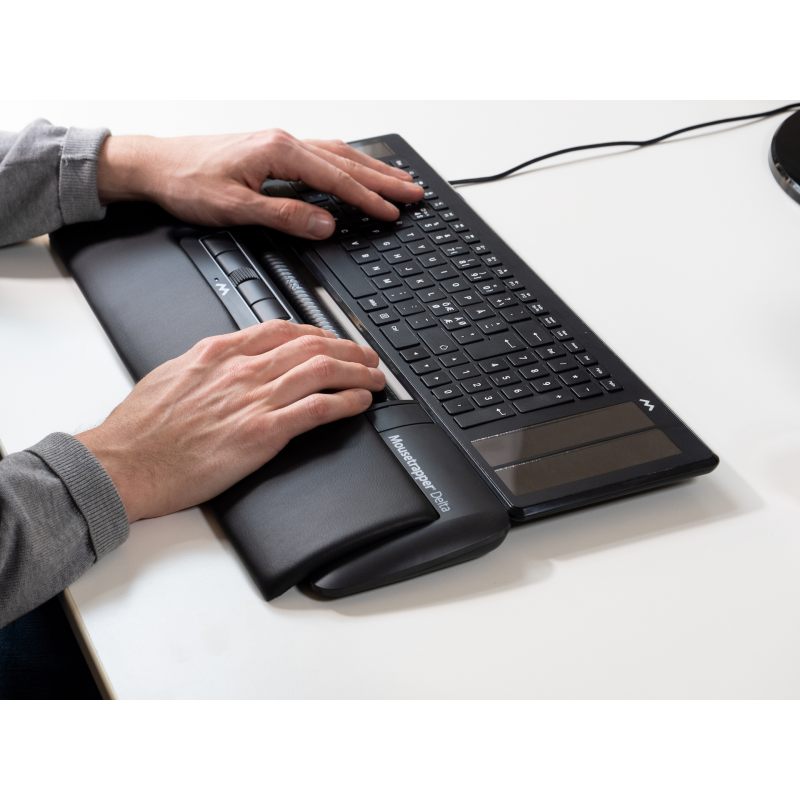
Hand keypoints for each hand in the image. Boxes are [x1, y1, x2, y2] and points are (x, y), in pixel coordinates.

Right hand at [76, 321, 385, 522]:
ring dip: (357, 372)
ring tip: (375, 377)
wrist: (124, 462)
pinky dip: (345, 402)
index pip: (282, 329)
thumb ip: (209, 363)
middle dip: (348, 349)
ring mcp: (253, 400)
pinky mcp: (261, 433)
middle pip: (311, 346)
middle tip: (367, 357)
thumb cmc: (142, 428)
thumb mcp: (173, 374)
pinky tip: (360, 402)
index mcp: (220, 353)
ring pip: (321, 371)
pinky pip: (315, 409)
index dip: (318, 332)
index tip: (334, 339)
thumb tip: (230, 360)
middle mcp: (241, 370)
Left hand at [96, 129, 423, 238]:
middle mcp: (284, 142)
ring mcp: (280, 144)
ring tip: (398, 181)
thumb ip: (284, 217)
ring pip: (338, 155)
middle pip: (346, 161)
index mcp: (279, 152)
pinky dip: (348, 164)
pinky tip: (357, 170)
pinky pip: (323, 155)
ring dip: (371, 170)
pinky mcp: (273, 151)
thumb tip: (325, 225)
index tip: (392, 212)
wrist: (155, 164)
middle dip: (383, 179)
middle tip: (414, 192)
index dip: (367, 198)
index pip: (336, 178)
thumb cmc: (187, 183)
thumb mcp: (235, 208)